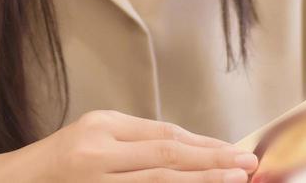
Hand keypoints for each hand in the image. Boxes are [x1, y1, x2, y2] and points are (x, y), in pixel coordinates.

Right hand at [0, 109, 258, 182]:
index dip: (204, 145)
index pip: (164, 136)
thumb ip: (135, 141)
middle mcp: (97, 154)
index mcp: (100, 128)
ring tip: (235, 181)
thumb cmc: (57, 162)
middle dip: (212, 162)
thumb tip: (191, 149)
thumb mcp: (93, 135)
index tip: (236, 152)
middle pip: (166, 157)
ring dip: (200, 182)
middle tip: (248, 165)